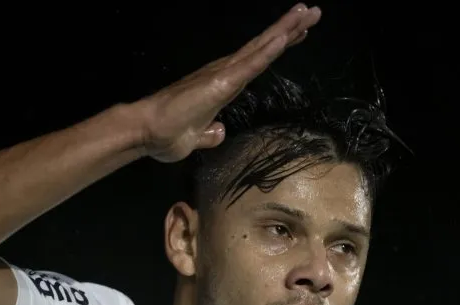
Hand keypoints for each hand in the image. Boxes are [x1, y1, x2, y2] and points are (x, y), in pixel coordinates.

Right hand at [137, 3, 321, 162]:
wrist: (146, 133)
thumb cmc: (167, 135)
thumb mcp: (196, 138)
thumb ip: (208, 135)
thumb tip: (218, 132)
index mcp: (222, 83)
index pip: (256, 61)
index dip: (276, 45)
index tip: (297, 33)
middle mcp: (225, 72)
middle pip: (264, 46)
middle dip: (289, 28)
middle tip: (312, 11)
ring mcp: (224, 74)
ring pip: (261, 48)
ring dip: (285, 29)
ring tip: (307, 11)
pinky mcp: (222, 82)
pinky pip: (251, 64)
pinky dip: (269, 49)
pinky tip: (285, 37)